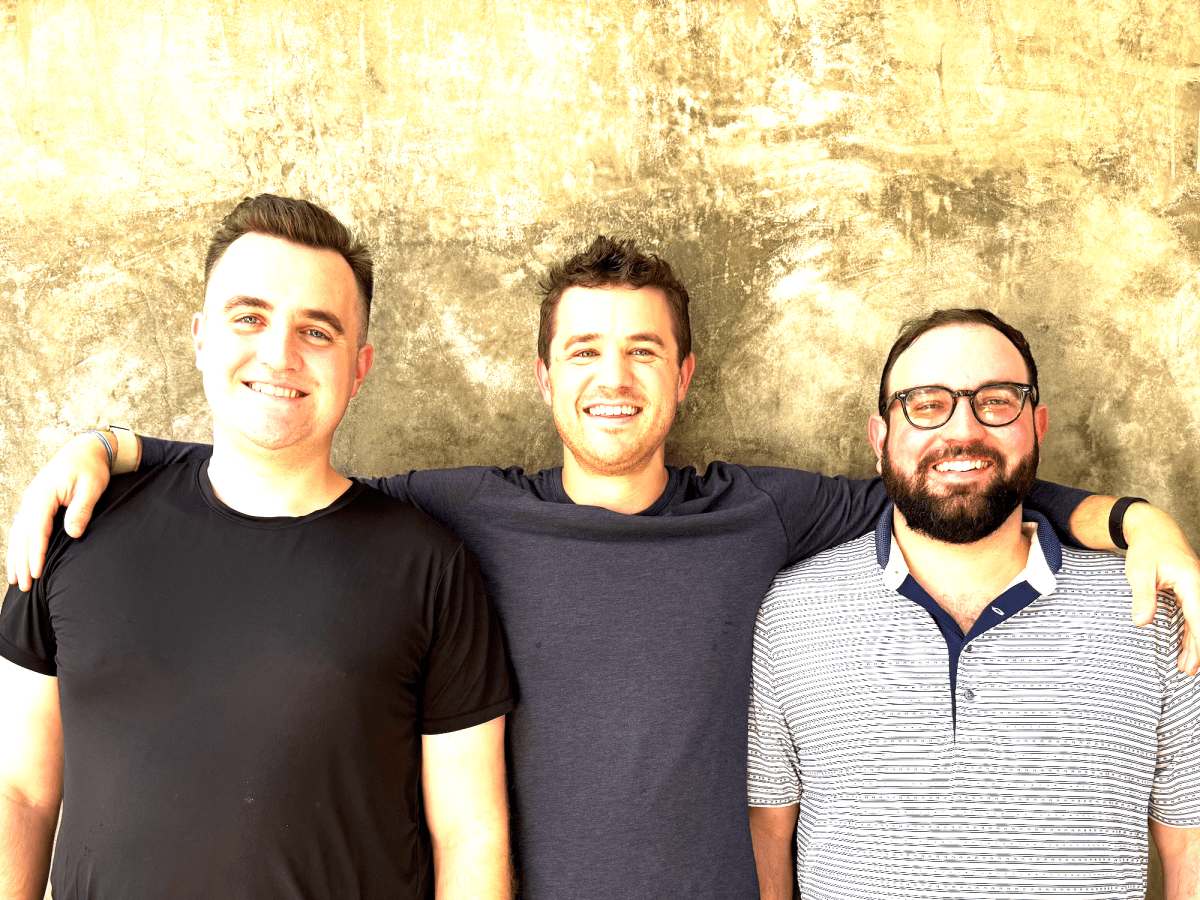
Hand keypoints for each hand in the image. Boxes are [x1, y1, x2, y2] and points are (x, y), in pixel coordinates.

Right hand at [6, 433, 112, 590]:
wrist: (86, 450)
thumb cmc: (90, 467)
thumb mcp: (91, 486)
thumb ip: (81, 510)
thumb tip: (72, 533)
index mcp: (43, 494)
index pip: (37, 529)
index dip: (36, 553)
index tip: (36, 573)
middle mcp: (31, 499)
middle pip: (22, 535)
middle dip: (21, 561)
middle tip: (22, 586)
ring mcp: (31, 501)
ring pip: (18, 533)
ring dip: (16, 556)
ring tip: (15, 579)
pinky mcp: (35, 504)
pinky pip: (23, 528)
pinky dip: (19, 545)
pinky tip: (18, 559)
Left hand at [1123, 503, 1199, 674]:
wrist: (1153, 529)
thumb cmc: (1146, 549)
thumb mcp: (1138, 573)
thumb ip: (1143, 597)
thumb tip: (1141, 622)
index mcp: (1190, 581)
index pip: (1198, 617)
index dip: (1198, 642)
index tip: (1195, 662)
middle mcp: (1199, 585)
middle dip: (1198, 648)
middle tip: (1189, 671)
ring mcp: (1198, 588)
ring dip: (1195, 643)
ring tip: (1188, 667)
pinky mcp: (1192, 590)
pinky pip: (1195, 614)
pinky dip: (1192, 631)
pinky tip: (1187, 648)